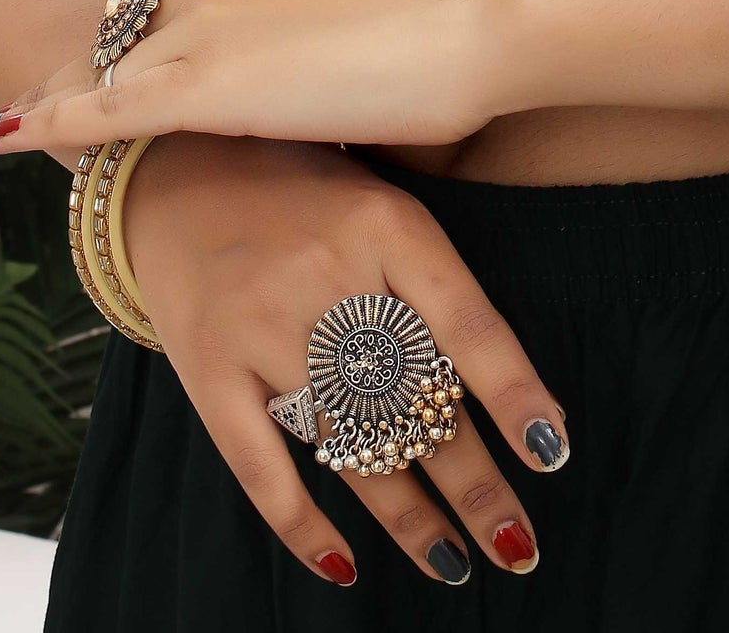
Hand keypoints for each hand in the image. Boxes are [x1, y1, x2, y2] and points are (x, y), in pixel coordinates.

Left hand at [0, 0, 511, 159]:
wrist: (462, 25)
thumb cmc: (436, 18)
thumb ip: (295, 14)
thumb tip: (295, 48)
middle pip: (112, 22)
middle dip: (68, 61)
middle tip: (22, 91)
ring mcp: (201, 25)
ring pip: (104, 69)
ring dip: (56, 100)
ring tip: (10, 125)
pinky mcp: (203, 87)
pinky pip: (101, 112)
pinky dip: (41, 124)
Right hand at [118, 131, 568, 589]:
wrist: (177, 161)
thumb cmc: (303, 189)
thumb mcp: (379, 198)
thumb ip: (430, 277)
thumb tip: (500, 384)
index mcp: (386, 223)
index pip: (466, 323)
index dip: (514, 394)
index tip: (551, 454)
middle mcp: (327, 275)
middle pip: (415, 401)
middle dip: (474, 484)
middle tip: (518, 545)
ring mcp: (261, 325)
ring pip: (351, 445)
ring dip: (409, 518)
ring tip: (457, 564)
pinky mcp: (206, 367)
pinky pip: (259, 465)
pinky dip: (302, 525)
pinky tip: (344, 567)